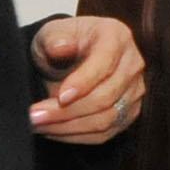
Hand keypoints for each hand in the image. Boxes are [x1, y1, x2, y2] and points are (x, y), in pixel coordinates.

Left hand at [31, 14, 143, 142]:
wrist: (73, 56)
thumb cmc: (64, 42)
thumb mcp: (52, 33)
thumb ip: (55, 38)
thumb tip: (60, 46)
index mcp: (116, 36)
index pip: (105, 63)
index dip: (83, 82)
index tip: (60, 96)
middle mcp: (132, 64)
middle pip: (106, 96)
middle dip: (67, 111)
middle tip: (35, 116)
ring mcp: (134, 91)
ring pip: (105, 119)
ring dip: (68, 127)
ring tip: (39, 124)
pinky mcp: (128, 113)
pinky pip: (104, 134)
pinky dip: (75, 136)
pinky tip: (52, 130)